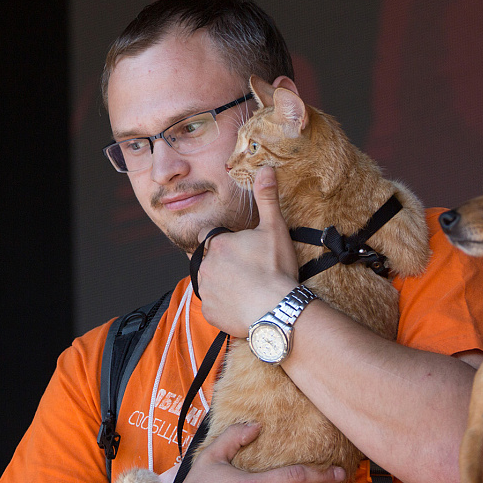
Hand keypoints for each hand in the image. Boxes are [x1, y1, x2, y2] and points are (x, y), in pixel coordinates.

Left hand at [196, 166, 299, 335]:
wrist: (277, 310)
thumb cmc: (276, 269)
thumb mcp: (275, 229)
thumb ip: (267, 198)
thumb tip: (265, 169)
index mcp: (217, 244)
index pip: (208, 236)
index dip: (222, 240)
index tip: (239, 248)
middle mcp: (205, 266)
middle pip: (208, 260)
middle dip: (222, 263)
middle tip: (247, 270)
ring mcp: (206, 291)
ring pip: (209, 282)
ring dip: (222, 283)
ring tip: (246, 288)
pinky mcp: (210, 313)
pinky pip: (214, 306)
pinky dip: (225, 306)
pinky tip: (243, 305)